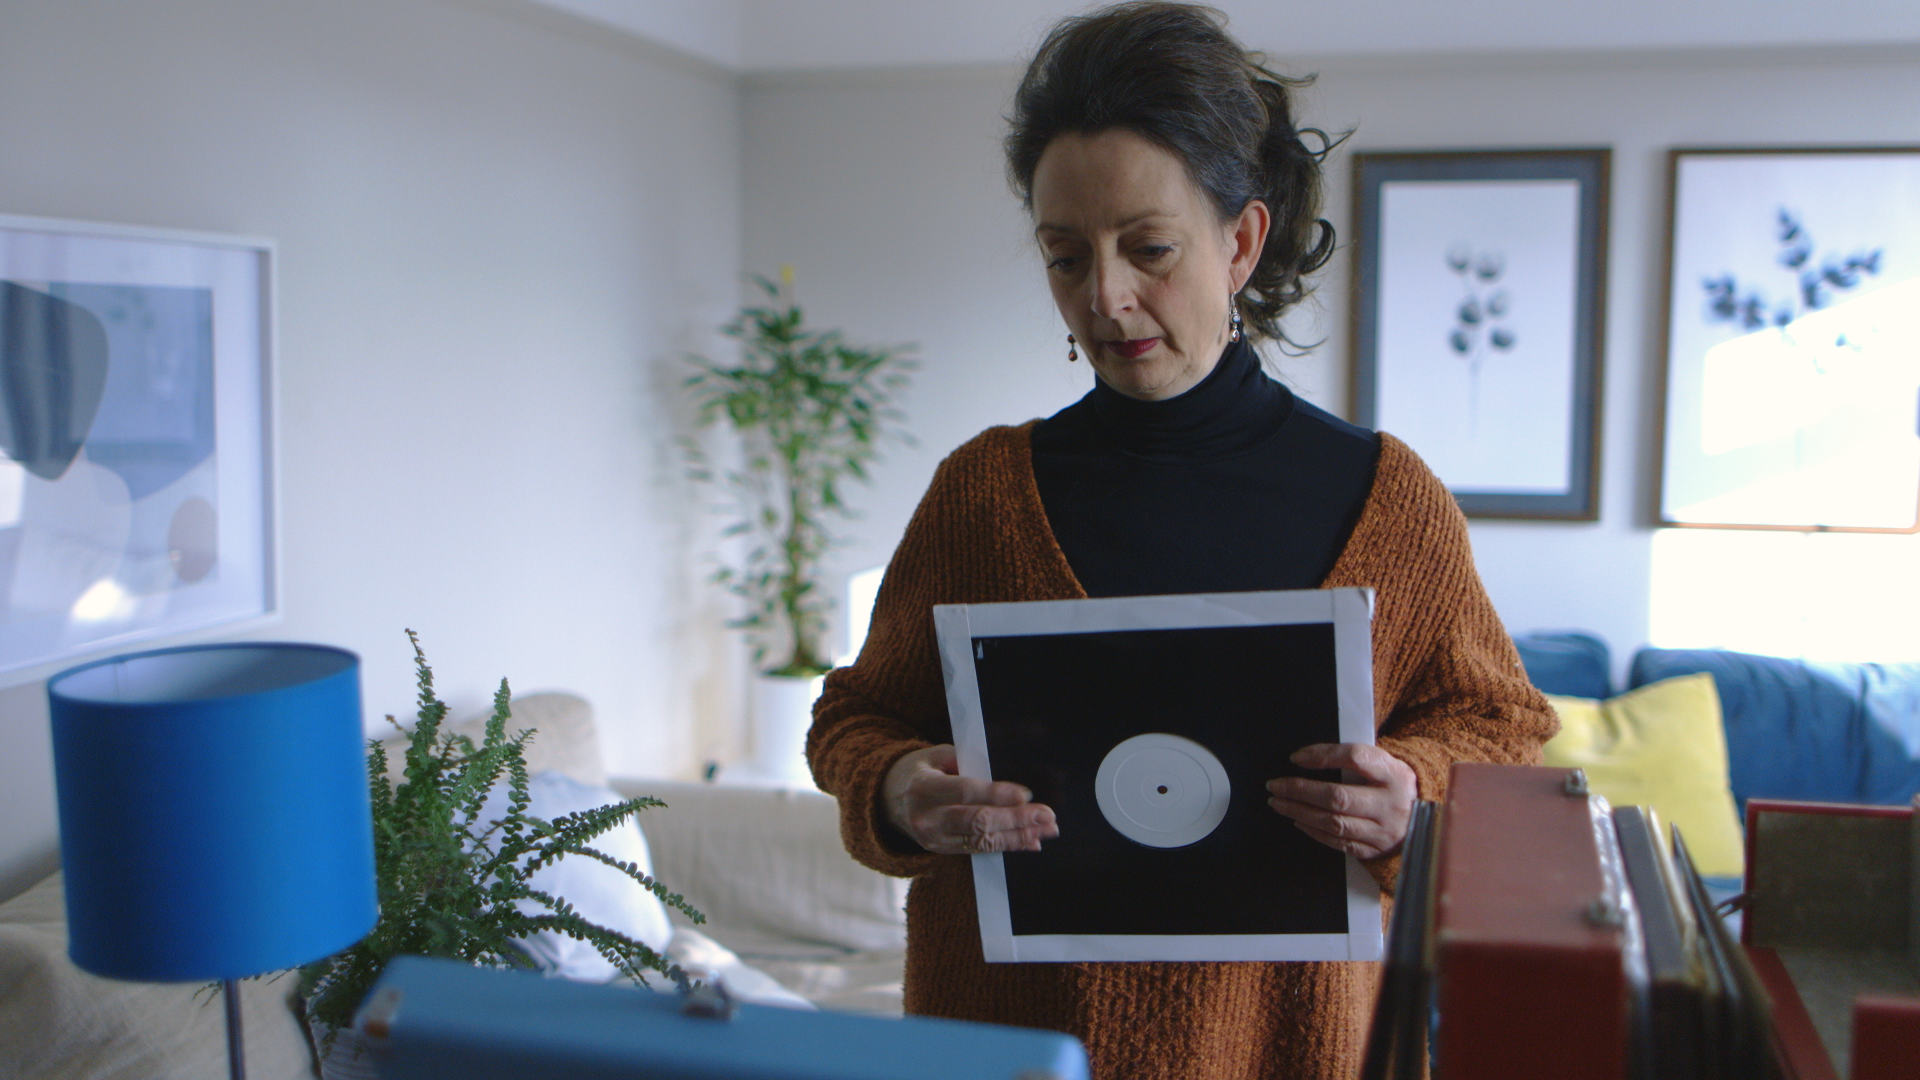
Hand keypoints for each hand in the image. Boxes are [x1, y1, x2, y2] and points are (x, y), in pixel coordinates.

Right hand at [882, 744, 1058, 854]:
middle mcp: (928, 818)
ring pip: (983, 841)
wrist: (884, 801)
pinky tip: (1030, 841)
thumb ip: (967, 758)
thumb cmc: (918, 771)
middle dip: (1016, 820)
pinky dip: (1008, 846)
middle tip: (1046, 815)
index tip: (1026, 794)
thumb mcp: (934, 755)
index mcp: (924, 787)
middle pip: (978, 822)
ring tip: (1046, 830)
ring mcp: (935, 839)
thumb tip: (1005, 763)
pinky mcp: (943, 851)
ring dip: (1019, 836)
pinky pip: (980, 850)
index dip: (998, 794)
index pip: (966, 792)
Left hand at [1266, 743, 1415, 860]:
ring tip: (1279, 803)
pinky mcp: (1375, 850)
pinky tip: (1298, 821)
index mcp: (1393, 774)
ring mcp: (1383, 831)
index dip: (1323, 756)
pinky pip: (1338, 843)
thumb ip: (1351, 758)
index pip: (1355, 758)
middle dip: (1300, 791)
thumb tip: (1304, 758)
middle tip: (1275, 786)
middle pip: (1338, 796)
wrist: (1425, 821)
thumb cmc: (1393, 786)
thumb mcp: (1383, 764)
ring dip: (1300, 812)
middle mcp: (1390, 804)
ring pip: (1334, 823)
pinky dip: (1314, 831)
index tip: (1296, 758)